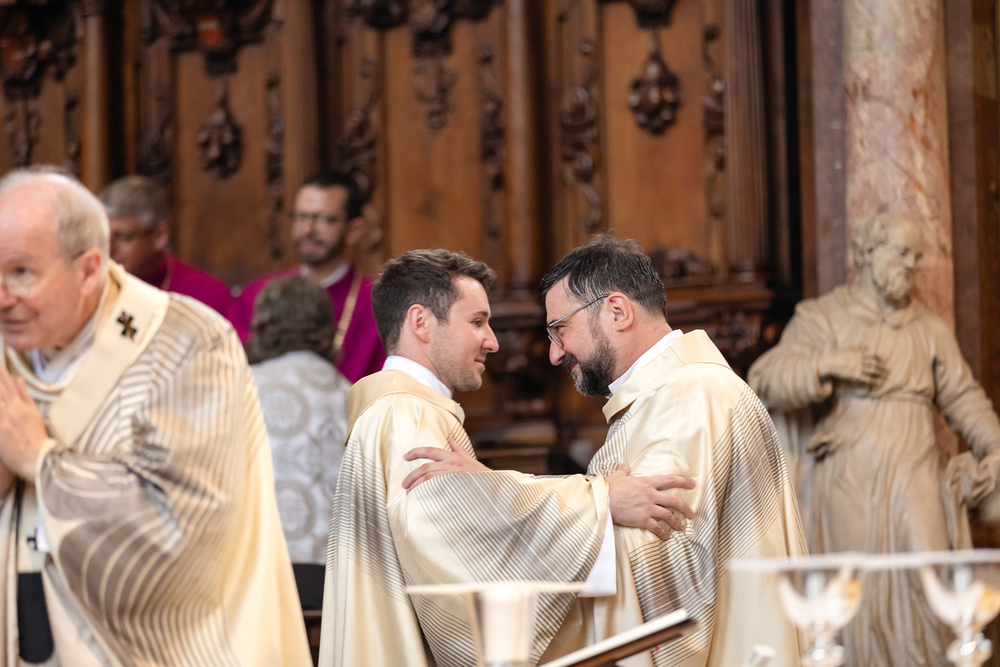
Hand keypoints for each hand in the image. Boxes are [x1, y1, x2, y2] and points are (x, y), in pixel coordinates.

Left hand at [0, 365, 47, 481]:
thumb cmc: (37, 438)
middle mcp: (12, 410)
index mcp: (21, 405)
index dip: (1, 371)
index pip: (8, 383)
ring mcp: (3, 420)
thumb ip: (24, 396)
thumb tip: (18, 378)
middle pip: (0, 389)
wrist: (38, 459)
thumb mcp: (34, 414)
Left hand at [402, 438, 488, 491]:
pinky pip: (434, 488)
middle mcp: (451, 463)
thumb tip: (450, 439)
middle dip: (412, 476)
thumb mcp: (469, 459)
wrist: (493, 488)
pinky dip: (424, 491)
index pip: (430, 451)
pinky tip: (419, 497)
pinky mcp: (453, 487)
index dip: (416, 452)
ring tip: (409, 493)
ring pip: (427, 478)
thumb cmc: (481, 475)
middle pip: (425, 467)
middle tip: (404, 484)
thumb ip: (458, 449)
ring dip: (416, 485)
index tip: (405, 456)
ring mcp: (452, 475)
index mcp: (453, 456)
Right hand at [608, 464, 695, 540]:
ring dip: (676, 522)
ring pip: (668, 516)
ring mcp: (647, 508)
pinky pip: (657, 528)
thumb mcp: (618, 476)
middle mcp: (651, 494)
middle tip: (691, 513)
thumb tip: (625, 465)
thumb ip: (624, 470)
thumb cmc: (609, 488)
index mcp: (647, 482)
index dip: (683, 481)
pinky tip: (666, 537)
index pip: (670, 480)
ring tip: (681, 527)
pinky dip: (663, 533)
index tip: (693, 483)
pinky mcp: (642, 519)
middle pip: (674, 501)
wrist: (603, 501)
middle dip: (685, 508)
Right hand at [818, 349, 886, 385]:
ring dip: (881, 373)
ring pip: (873, 370)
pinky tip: (879, 383)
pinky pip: (867, 378)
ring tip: (886, 376)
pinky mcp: (855, 375)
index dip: (880, 359)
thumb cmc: (837, 355)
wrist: (830, 362)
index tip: (883, 362)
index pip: (873, 355)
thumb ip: (858, 347)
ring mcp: (858, 367)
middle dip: (883, 367)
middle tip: (887, 370)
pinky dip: (874, 380)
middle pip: (875, 363)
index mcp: (859, 353)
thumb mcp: (848, 348)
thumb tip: (867, 347)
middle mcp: (861, 360)